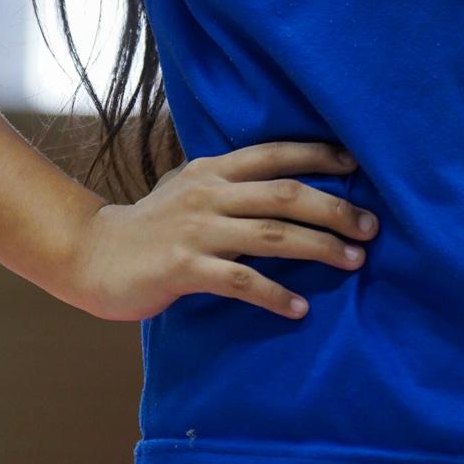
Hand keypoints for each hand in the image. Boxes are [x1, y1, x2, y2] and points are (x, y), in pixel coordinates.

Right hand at [68, 140, 378, 322]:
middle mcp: (208, 194)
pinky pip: (240, 281)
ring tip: (354, 260)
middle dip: (334, 208)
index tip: (358, 165)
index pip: (274, 154)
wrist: (92, 254)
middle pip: (284, 194)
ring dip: (318, 247)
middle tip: (372, 226)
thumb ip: (228, 184)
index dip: (318, 156)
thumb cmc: (149, 225)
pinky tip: (299, 308)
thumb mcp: (187, 188)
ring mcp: (195, 231)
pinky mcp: (182, 268)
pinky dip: (274, 295)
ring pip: (271, 235)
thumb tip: (281, 184)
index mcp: (212, 170)